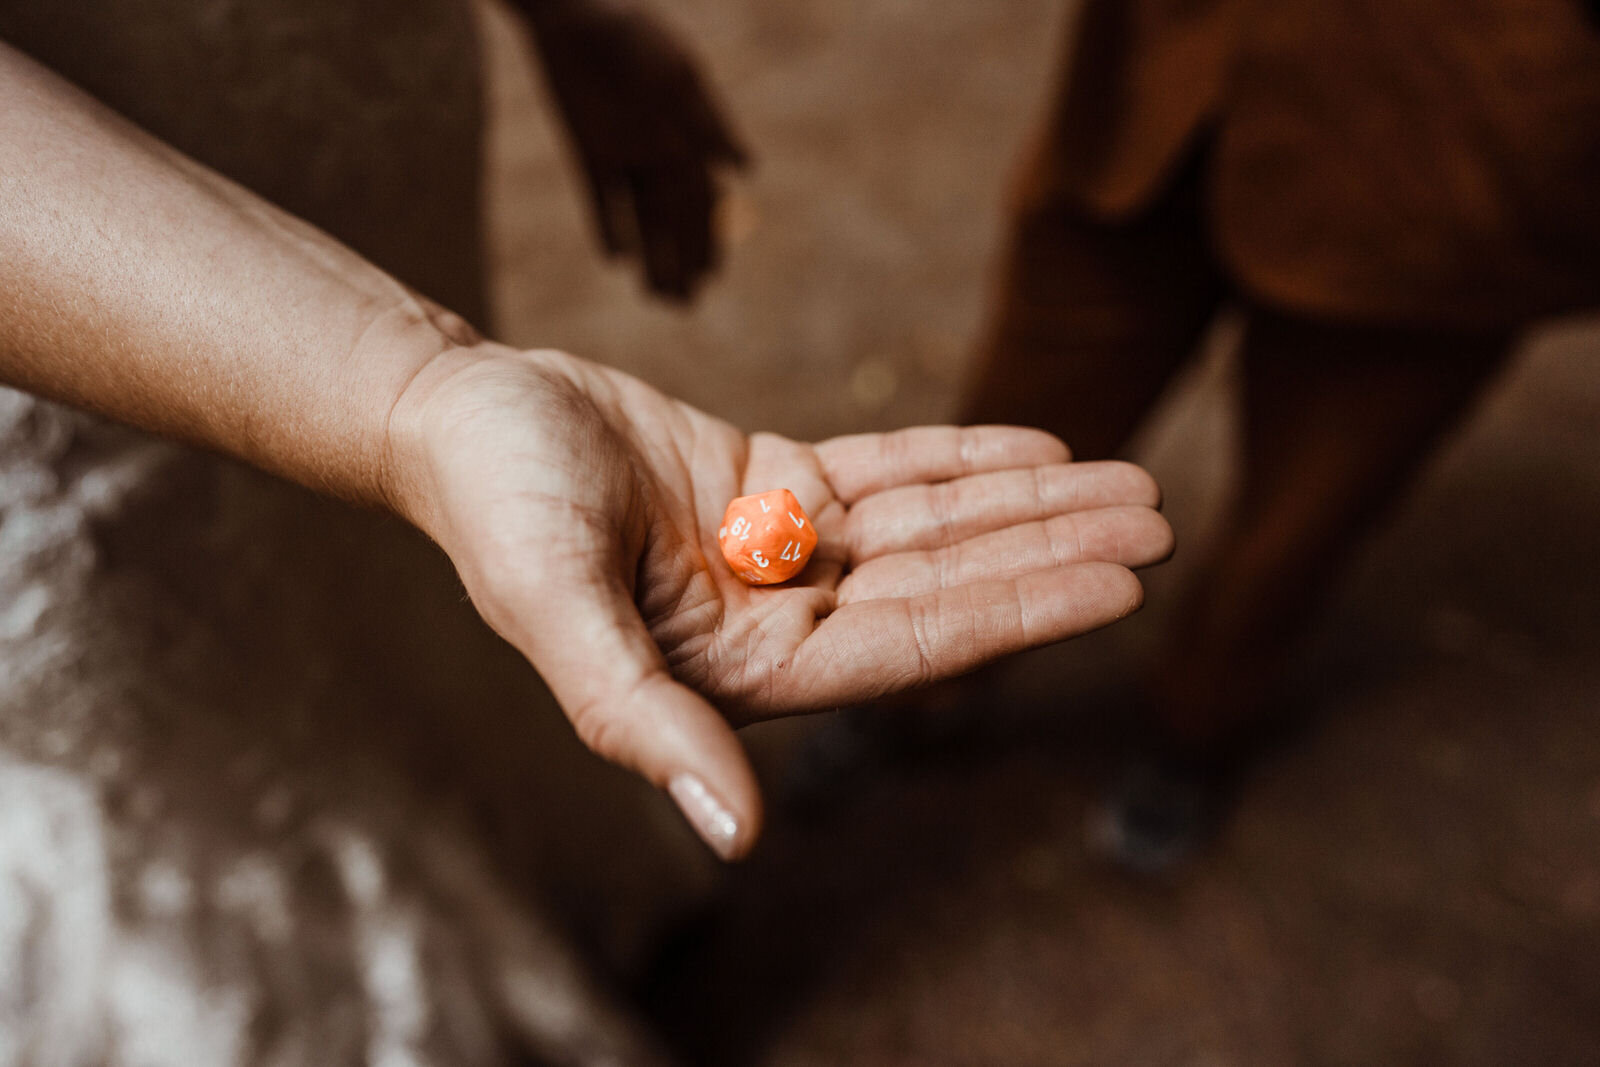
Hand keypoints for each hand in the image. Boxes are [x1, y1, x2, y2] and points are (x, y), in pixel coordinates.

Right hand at [385, 345, 1173, 858]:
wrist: (457, 415)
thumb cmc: (492, 510)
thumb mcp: (557, 611)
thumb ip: (642, 720)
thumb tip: (736, 836)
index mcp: (744, 669)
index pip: (913, 645)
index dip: (1018, 611)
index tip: (1119, 583)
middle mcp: (779, 619)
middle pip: (945, 585)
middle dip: (1050, 554)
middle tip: (1162, 521)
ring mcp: (783, 550)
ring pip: (932, 529)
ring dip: (1028, 505)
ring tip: (1130, 482)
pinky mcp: (775, 484)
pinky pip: (888, 471)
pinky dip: (962, 459)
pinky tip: (1040, 450)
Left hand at [517, 0, 747, 300]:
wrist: (570, 12)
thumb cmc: (631, 34)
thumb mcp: (674, 74)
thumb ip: (706, 121)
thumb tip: (746, 169)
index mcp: (688, 133)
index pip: (704, 198)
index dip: (709, 237)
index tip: (712, 277)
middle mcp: (660, 148)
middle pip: (675, 217)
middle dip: (682, 260)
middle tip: (685, 306)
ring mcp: (624, 149)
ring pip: (642, 216)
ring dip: (651, 255)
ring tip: (657, 298)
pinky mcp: (588, 147)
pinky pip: (601, 197)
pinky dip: (608, 226)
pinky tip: (615, 260)